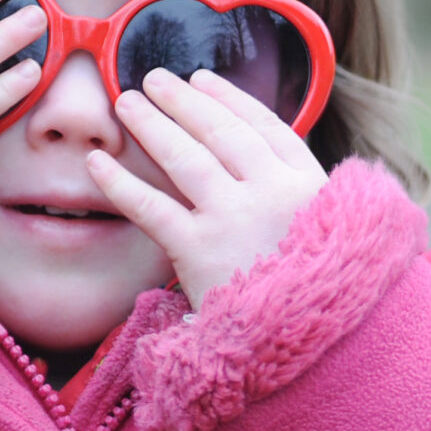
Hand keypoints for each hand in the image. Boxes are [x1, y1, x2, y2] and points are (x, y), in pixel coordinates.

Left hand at [85, 65, 327, 307]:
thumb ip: (303, 207)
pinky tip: (95, 163)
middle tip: (153, 79)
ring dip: (151, 123)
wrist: (318, 351)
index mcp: (309, 187)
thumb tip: (271, 180)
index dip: (229, 99)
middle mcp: (272, 193)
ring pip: (184, 157)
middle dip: (183, 101)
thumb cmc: (322, 300)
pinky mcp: (199, 252)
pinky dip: (118, 183)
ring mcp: (235, 219)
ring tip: (126, 102)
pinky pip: (150, 208)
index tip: (202, 79)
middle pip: (220, 132)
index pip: (264, 127)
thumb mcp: (334, 241)